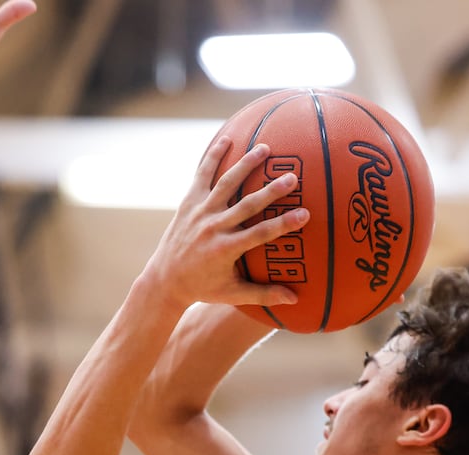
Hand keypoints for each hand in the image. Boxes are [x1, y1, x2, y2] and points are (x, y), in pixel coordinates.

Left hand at [144, 135, 309, 309]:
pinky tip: (227, 139)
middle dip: (270, 191)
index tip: (304, 214)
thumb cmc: (201, 288)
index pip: (260, 235)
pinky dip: (212, 157)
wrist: (164, 280)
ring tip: (265, 149)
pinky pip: (202, 175)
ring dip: (245, 165)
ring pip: (226, 184)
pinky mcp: (188, 203)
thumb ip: (263, 295)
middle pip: (247, 205)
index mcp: (226, 249)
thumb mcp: (231, 293)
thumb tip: (295, 301)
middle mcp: (213, 228)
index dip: (283, 224)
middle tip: (292, 178)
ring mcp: (200, 213)